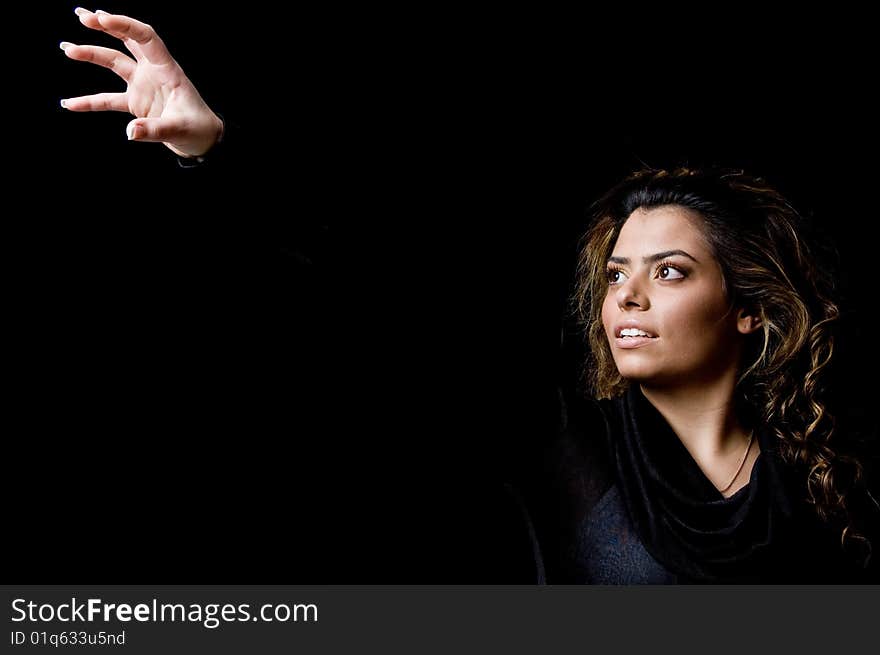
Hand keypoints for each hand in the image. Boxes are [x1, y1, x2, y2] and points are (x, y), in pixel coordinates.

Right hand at [60, 7, 223, 157]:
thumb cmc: (198, 129)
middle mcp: (152, 72)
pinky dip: (89, 102)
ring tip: (67, 48)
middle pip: (126, 41)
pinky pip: (107, 100)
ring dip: (91, 54)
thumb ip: (155, 130)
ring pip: (113, 63)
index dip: (124, 24)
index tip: (100, 18)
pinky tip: (69, 103)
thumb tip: (131, 132)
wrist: (202, 141)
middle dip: (105, 26)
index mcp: (167, 69)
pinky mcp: (135, 102)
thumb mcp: (179, 129)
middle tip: (82, 16)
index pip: (145, 37)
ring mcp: (142, 85)